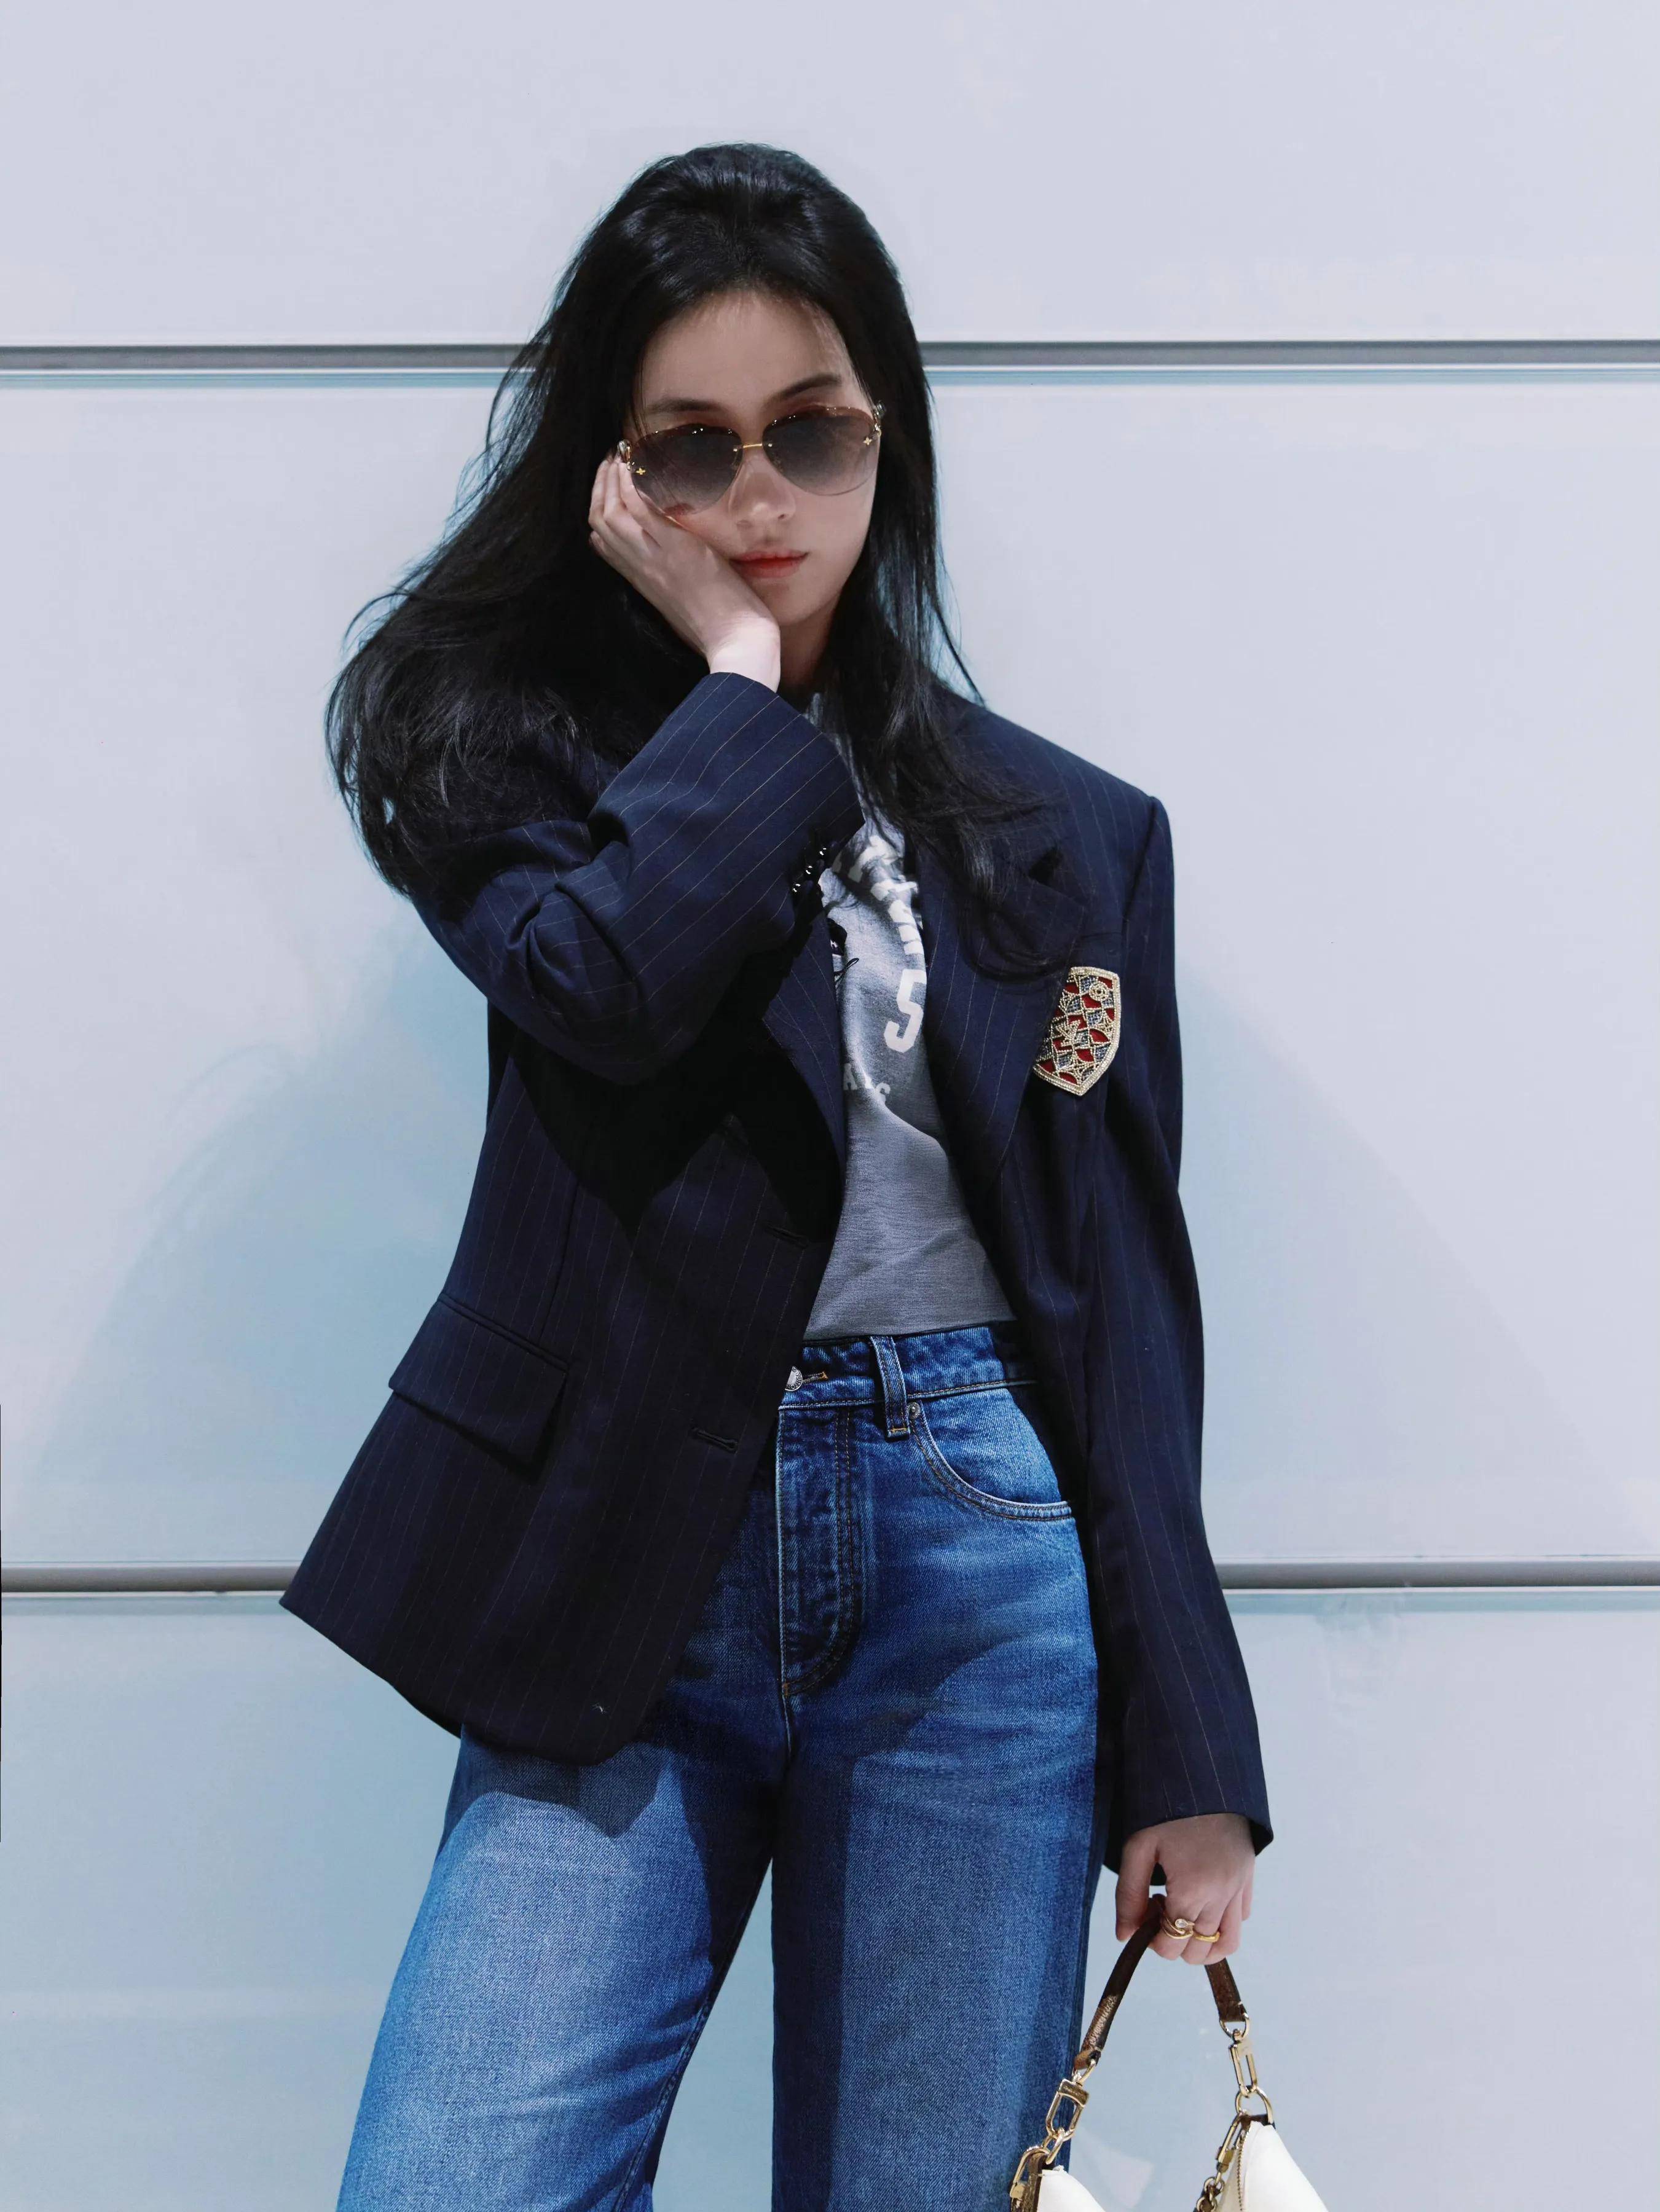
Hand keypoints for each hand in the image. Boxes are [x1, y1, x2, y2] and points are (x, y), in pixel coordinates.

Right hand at [587, 451, 780, 686]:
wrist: (737, 644)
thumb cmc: (721, 628)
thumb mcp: (686, 603)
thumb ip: (671, 580)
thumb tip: (664, 564)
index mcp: (643, 582)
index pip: (603, 542)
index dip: (599, 511)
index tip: (608, 488)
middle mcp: (641, 569)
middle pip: (599, 521)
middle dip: (601, 485)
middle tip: (613, 459)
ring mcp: (655, 559)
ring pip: (610, 511)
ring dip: (612, 477)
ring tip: (622, 453)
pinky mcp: (677, 550)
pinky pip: (641, 508)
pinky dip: (632, 482)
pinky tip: (637, 463)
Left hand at [1115, 1813, 1253, 1962]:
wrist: (1203, 1774)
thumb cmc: (1165, 1807)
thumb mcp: (1138, 1847)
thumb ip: (1129, 1896)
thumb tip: (1124, 1936)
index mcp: (1194, 1889)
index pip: (1173, 1945)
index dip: (1153, 1939)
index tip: (1146, 1910)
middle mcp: (1223, 1895)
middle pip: (1199, 1951)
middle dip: (1175, 1939)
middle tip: (1161, 1906)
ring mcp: (1240, 1887)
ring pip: (1228, 1944)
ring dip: (1202, 1942)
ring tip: (1183, 1913)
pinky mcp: (1249, 1877)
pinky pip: (1242, 1918)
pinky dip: (1224, 1922)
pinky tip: (1203, 1898)